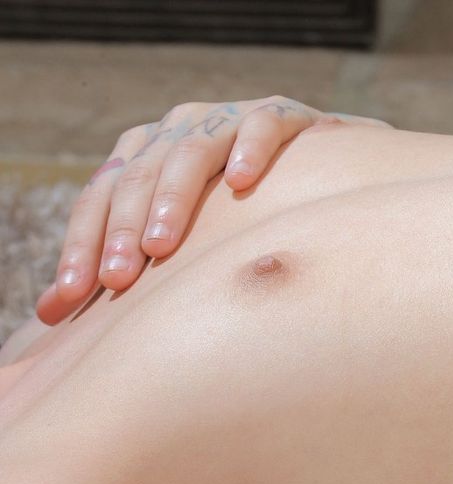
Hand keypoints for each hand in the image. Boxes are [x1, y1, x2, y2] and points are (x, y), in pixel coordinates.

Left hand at [36, 96, 390, 324]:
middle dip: (122, 232)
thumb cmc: (243, 222)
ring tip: (162, 246)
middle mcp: (177, 129)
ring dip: (173, 200)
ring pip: (189, 152)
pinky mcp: (283, 115)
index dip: (82, 246)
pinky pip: (262, 125)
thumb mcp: (180, 245)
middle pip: (137, 178)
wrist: (326, 179)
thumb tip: (46, 318)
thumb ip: (123, 271)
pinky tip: (241, 182)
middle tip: (120, 282)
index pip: (99, 198)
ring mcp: (227, 118)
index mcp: (143, 155)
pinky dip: (249, 150)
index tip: (74, 299)